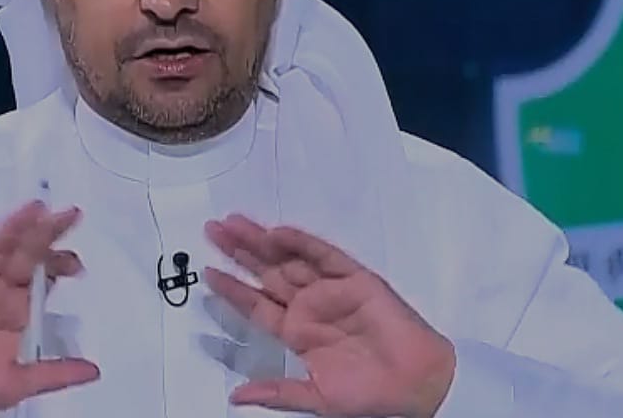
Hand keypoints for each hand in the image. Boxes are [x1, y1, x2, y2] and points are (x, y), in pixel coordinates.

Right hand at [0, 200, 98, 417]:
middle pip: (25, 256)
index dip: (60, 266)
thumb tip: (94, 372)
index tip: (76, 263)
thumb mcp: (15, 384)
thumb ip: (53, 374)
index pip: (44, 278)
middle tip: (68, 214)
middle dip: (46, 236)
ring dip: (11, 229)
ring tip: (32, 208)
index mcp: (16, 311)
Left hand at [204, 215, 454, 417]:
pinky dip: (302, 244)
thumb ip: (277, 392)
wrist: (417, 387)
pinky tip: (277, 233)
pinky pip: (324, 256)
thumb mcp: (315, 397)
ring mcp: (331, 290)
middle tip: (212, 229)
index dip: (231, 288)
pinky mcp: (356, 279)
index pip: (255, 305)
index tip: (206, 272)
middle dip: (239, 251)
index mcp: (297, 333)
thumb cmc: (370, 397)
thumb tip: (236, 396)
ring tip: (233, 224)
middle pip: (266, 273)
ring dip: (262, 241)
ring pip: (289, 259)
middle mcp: (310, 306)